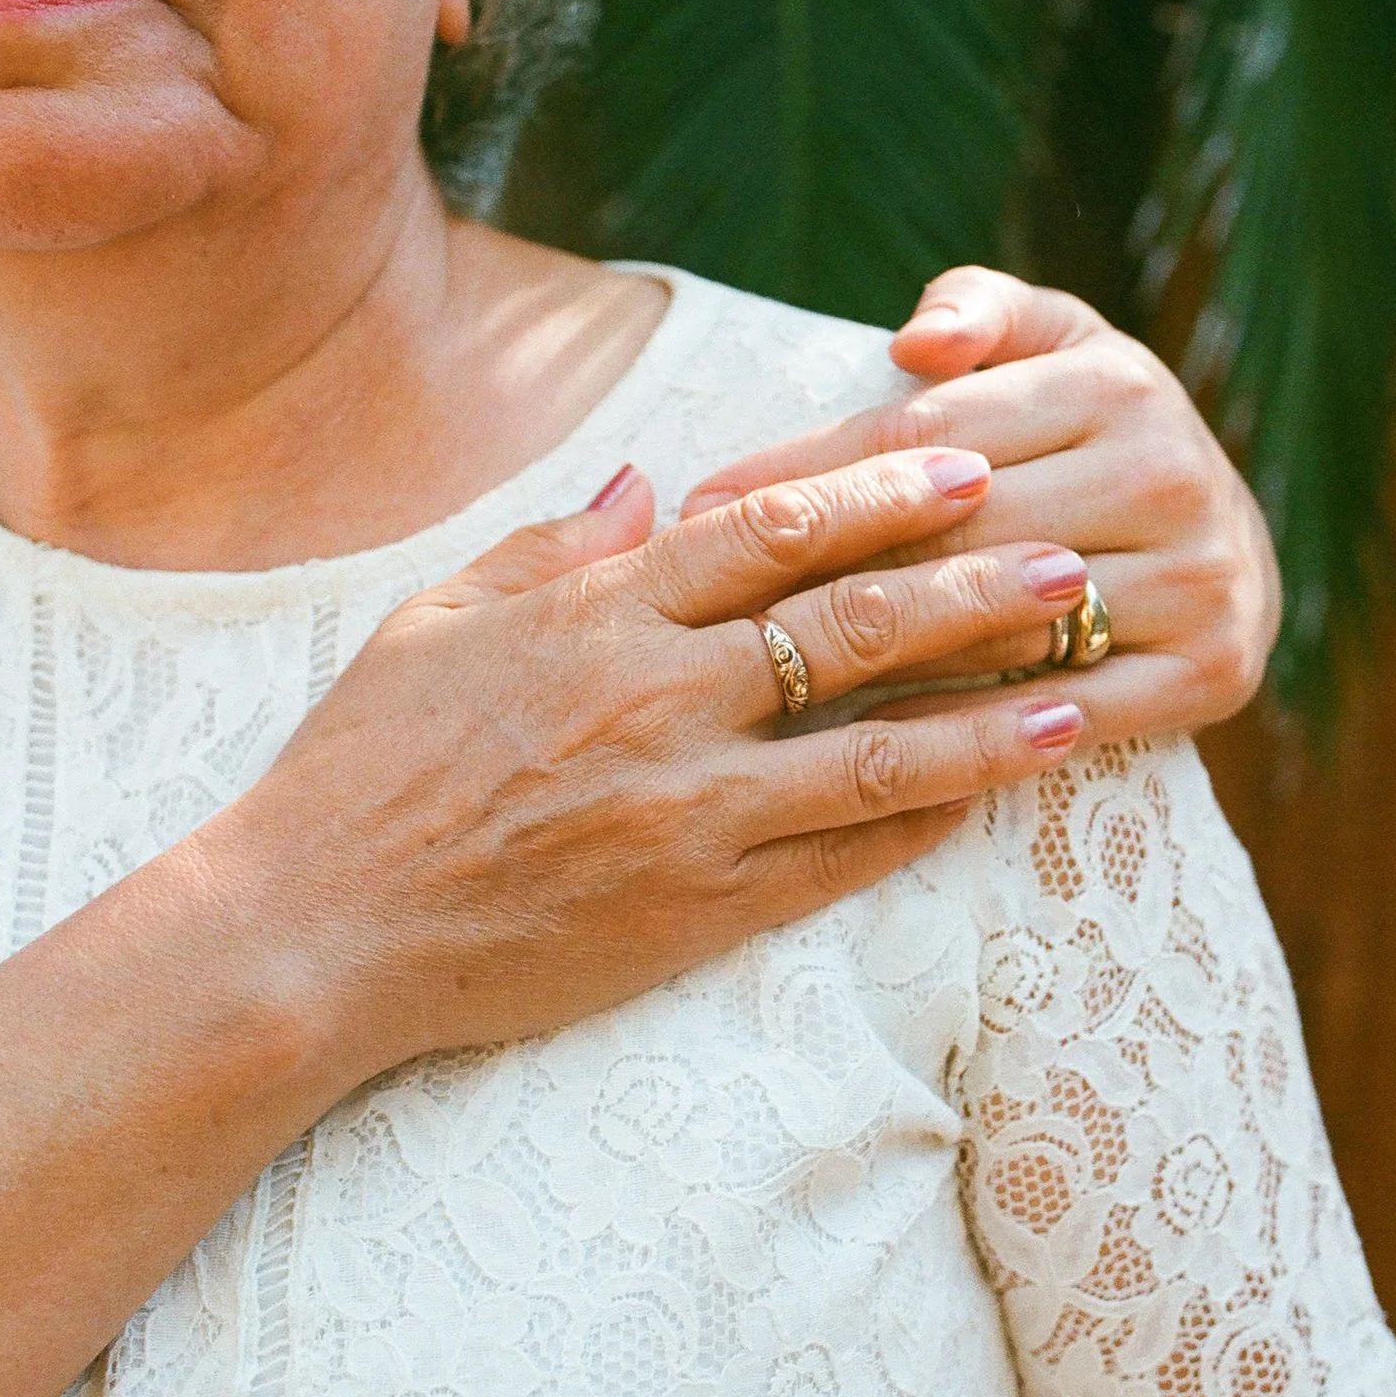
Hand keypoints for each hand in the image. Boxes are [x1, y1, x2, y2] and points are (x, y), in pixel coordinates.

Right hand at [216, 449, 1094, 1069]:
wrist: (316, 929)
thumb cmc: (361, 766)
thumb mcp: (435, 622)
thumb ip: (549, 550)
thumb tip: (641, 488)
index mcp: (597, 616)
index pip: (772, 531)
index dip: (880, 492)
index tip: (964, 466)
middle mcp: (657, 703)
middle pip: (852, 627)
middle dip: (974, 587)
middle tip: (1068, 558)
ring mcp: (685, 812)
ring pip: (873, 752)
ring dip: (988, 717)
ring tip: (1079, 689)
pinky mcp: (693, 909)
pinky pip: (836, 862)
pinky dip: (917, 825)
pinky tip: (985, 799)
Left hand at [680, 268, 1280, 741]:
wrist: (1231, 550)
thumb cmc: (1092, 439)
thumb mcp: (1050, 346)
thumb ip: (981, 309)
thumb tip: (916, 339)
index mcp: (1119, 384)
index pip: (928, 431)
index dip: (810, 469)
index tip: (709, 505)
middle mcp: (1171, 475)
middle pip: (957, 534)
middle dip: (825, 569)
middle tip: (713, 604)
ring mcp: (1200, 579)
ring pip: (1000, 627)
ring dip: (880, 658)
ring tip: (769, 675)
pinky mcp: (1213, 673)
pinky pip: (1060, 711)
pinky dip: (966, 729)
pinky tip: (873, 739)